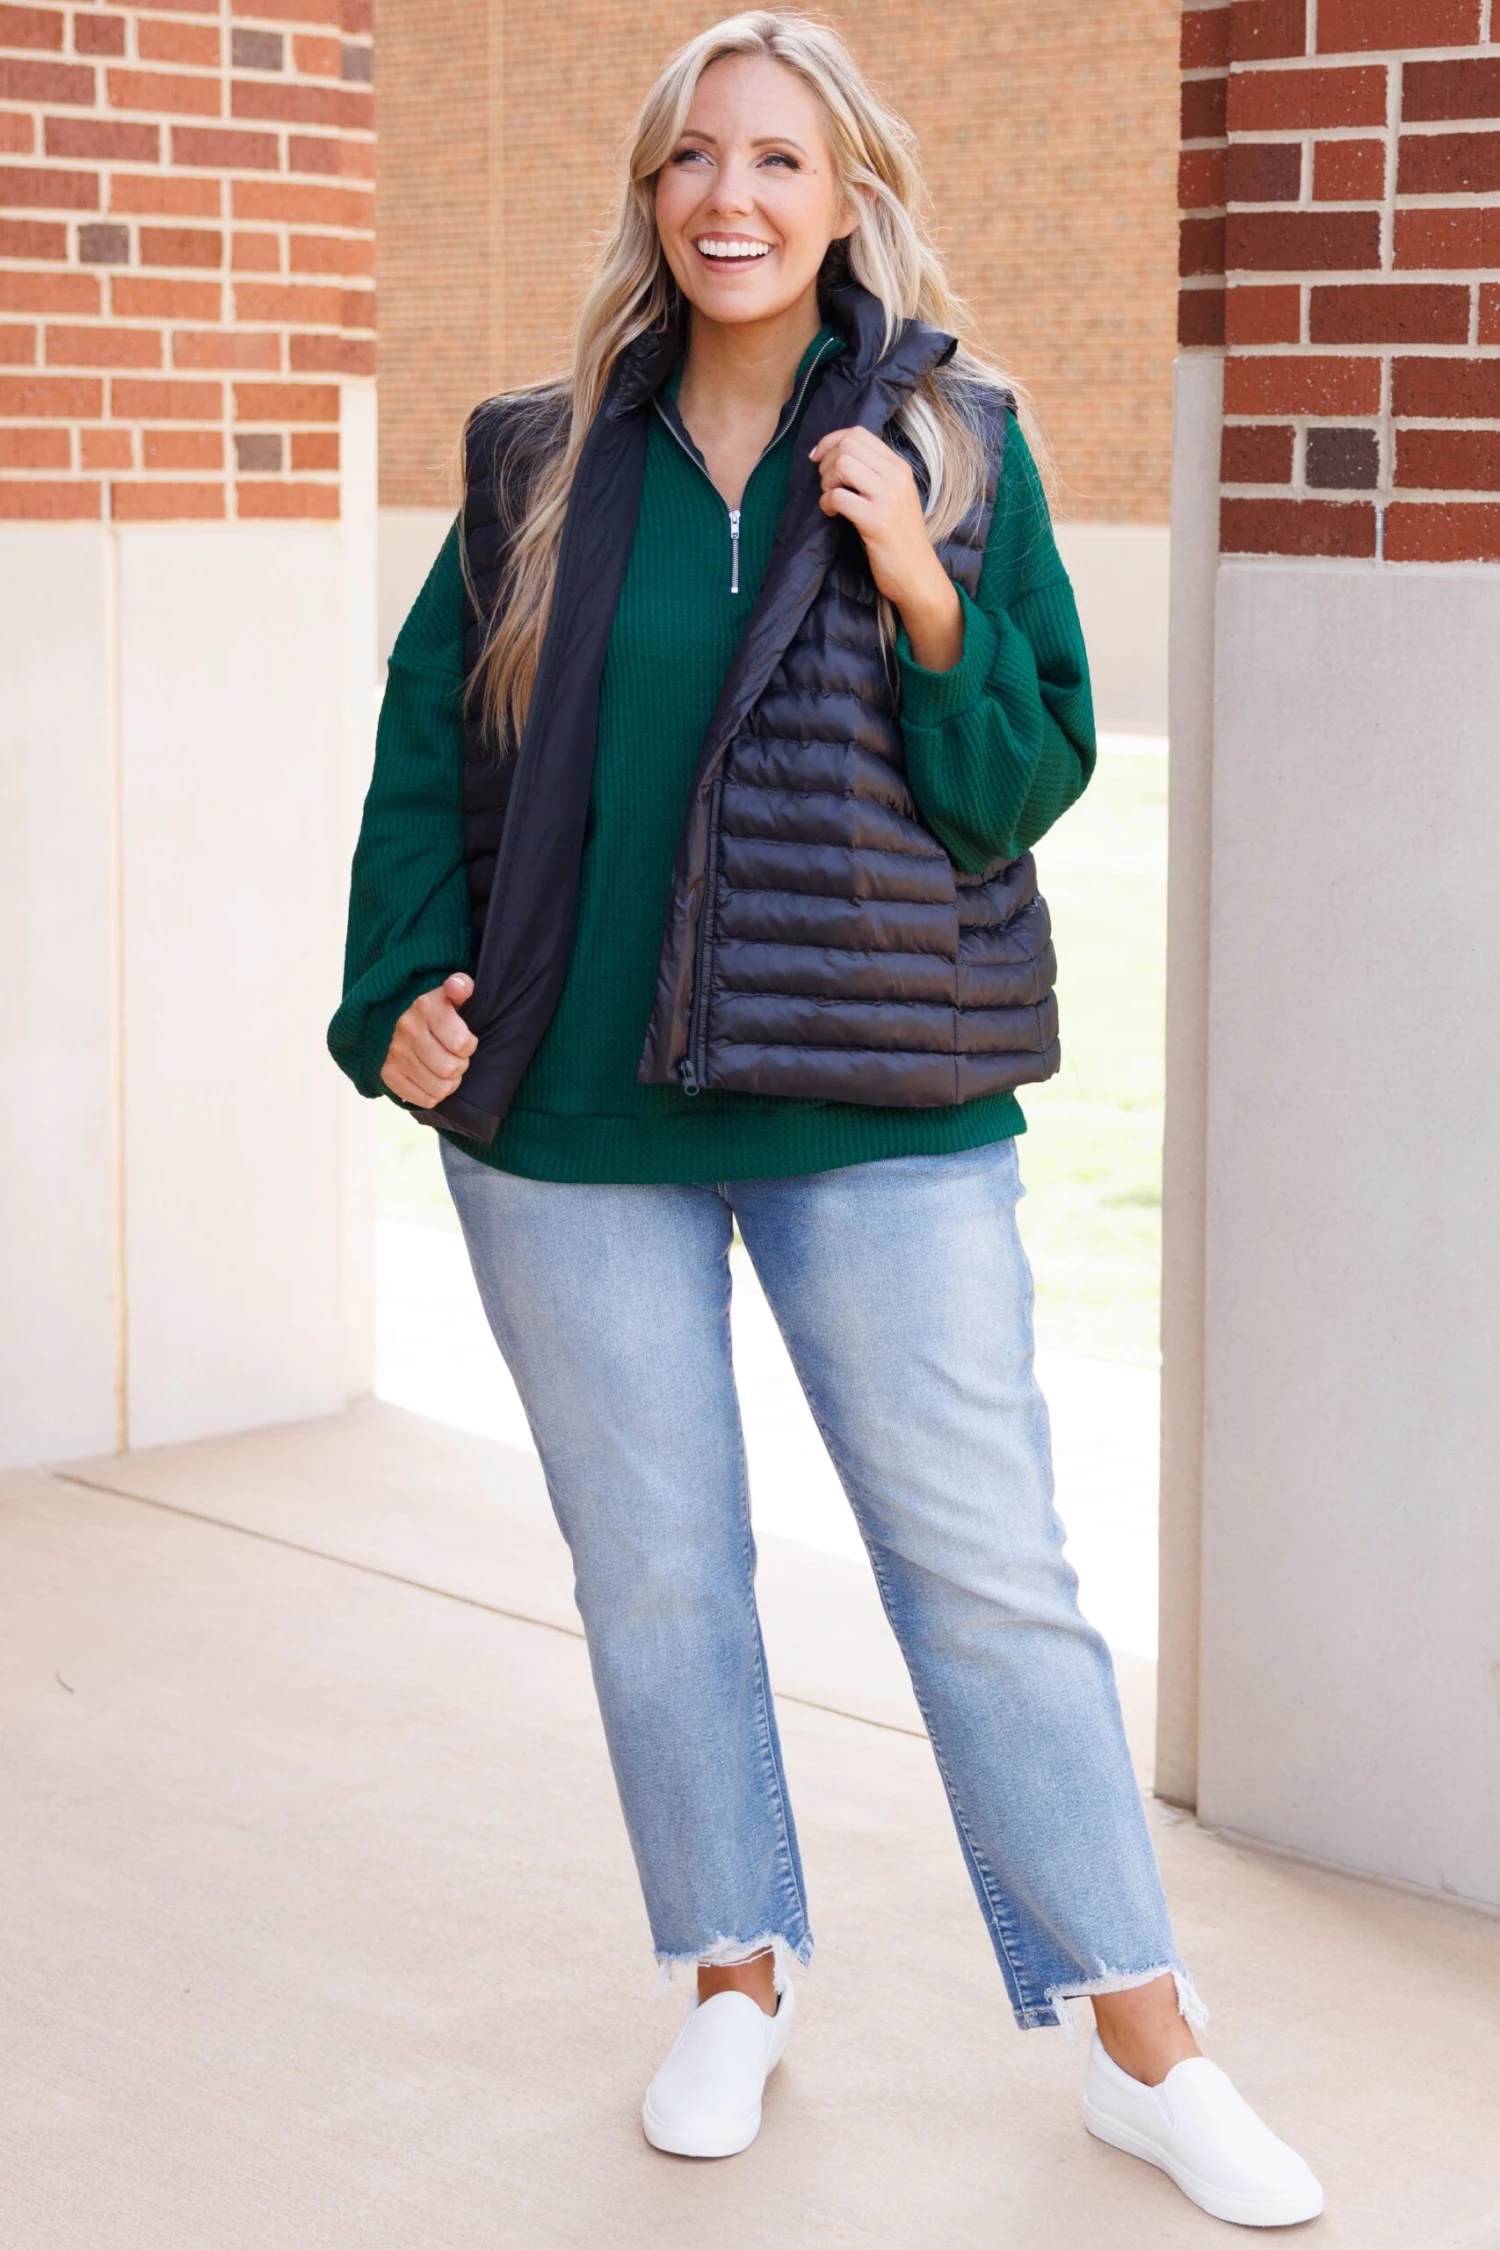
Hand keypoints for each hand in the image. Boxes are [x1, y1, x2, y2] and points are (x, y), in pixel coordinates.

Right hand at [381, 972, 476, 1106]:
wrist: (396, 1013)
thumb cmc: (434, 1006)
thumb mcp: (449, 991)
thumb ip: (461, 985)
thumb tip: (458, 986)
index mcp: (425, 1006)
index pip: (461, 1043)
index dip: (469, 1045)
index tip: (464, 1039)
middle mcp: (406, 1029)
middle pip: (450, 1068)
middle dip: (460, 1065)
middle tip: (456, 1056)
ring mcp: (395, 1053)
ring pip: (440, 1088)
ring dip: (450, 1082)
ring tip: (446, 1068)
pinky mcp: (387, 1073)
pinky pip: (424, 1099)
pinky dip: (434, 1094)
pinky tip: (433, 1079)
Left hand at [808, 425, 962, 670]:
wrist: (918, 574)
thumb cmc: (900, 538)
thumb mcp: (894, 498)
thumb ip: (874, 475)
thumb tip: (838, 456)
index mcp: (899, 467)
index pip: (859, 434)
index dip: (830, 441)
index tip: (818, 458)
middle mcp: (896, 477)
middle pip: (848, 446)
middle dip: (826, 462)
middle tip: (825, 485)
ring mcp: (888, 498)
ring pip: (843, 465)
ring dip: (826, 482)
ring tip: (830, 499)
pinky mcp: (876, 521)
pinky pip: (839, 497)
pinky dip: (826, 503)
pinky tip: (831, 514)